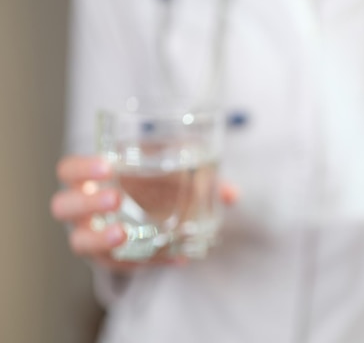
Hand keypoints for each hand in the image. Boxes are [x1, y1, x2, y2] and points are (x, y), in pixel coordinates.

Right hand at [50, 155, 237, 272]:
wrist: (143, 216)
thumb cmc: (151, 187)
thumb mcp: (173, 175)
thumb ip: (201, 180)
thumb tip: (231, 194)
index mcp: (91, 178)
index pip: (69, 170)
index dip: (82, 168)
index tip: (107, 166)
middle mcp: (83, 208)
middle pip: (64, 206)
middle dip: (87, 203)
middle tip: (114, 199)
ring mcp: (91, 236)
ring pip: (80, 242)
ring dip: (100, 240)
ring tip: (123, 235)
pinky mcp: (109, 259)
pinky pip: (118, 265)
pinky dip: (144, 262)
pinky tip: (172, 259)